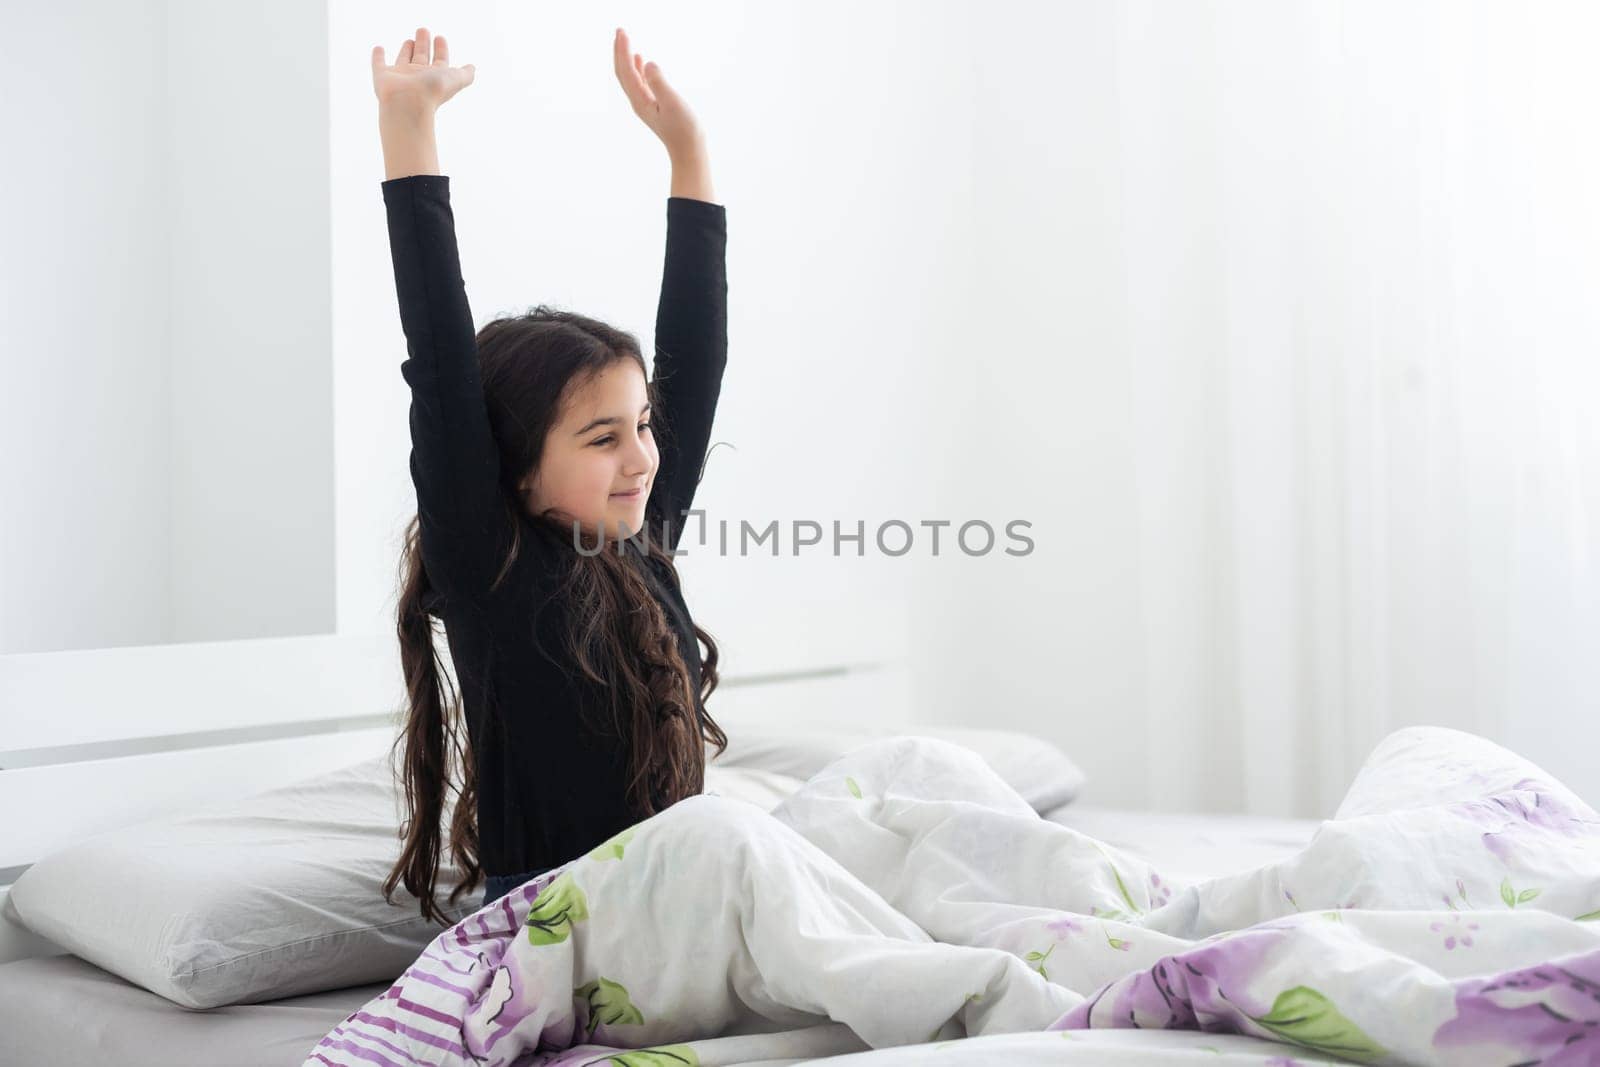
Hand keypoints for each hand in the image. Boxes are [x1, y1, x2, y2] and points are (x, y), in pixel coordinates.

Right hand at [371, 27, 475, 114]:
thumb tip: (472, 68)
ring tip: (410, 40)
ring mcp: (400, 77)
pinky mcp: (383, 77)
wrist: (408, 104)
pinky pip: (379, 64)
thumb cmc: (433, 91)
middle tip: (423, 30)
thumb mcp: (455, 79)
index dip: (441, 49)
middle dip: (423, 43)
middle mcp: (418, 77)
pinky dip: (378, 57)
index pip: (439, 60)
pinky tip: (379, 48)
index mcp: (435, 77)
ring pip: (404, 59)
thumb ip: (465, 74)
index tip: (440, 38)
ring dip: (407, 49)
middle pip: (421, 57)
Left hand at [613, 27, 704, 159]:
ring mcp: (644, 104)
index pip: (626, 71)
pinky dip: (636, 68)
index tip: (622, 32)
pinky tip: (639, 59)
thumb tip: (647, 63)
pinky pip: (639, 82)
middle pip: (623, 72)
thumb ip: (660, 83)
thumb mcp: (673, 103)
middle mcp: (638, 101)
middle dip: (619, 51)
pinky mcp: (653, 105)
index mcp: (640, 100)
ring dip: (626, 57)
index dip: (622, 50)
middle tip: (619, 30)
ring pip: (629, 76)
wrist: (688, 151)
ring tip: (624, 40)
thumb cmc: (684, 129)